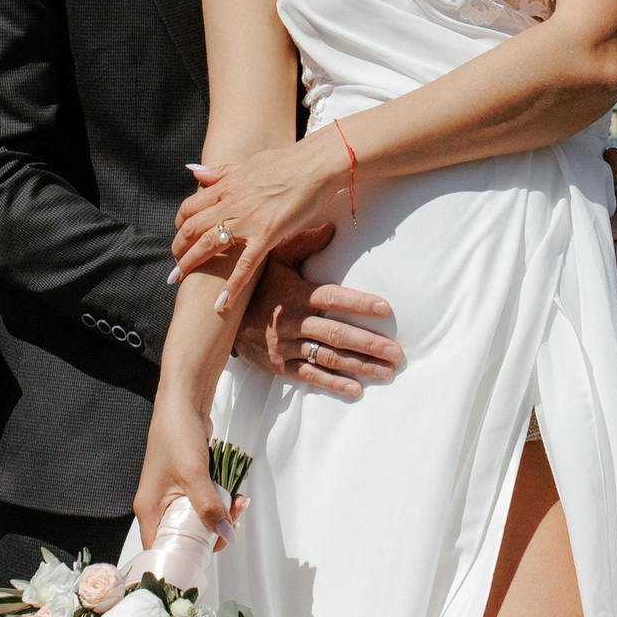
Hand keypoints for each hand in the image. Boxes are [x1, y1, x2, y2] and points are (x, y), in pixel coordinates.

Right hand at [132, 400, 244, 553]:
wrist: (184, 400)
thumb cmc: (177, 434)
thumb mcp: (193, 475)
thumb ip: (209, 507)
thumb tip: (225, 534)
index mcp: (150, 509)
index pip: (162, 547)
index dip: (185, 554)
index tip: (210, 550)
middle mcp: (159, 505)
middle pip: (185, 535)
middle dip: (212, 532)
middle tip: (233, 522)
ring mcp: (174, 493)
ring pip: (199, 518)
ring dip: (221, 515)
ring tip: (238, 504)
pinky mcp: (188, 482)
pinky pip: (205, 502)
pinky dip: (220, 501)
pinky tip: (235, 495)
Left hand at [172, 136, 345, 316]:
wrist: (315, 165)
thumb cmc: (287, 162)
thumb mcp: (247, 163)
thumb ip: (220, 171)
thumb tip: (193, 171)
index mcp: (227, 186)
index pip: (190, 206)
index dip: (179, 224)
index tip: (179, 236)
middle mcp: (232, 202)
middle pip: (192, 227)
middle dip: (179, 247)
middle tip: (175, 264)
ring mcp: (248, 220)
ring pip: (209, 243)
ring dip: (190, 263)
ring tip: (178, 280)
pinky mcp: (267, 234)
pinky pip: (245, 264)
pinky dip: (232, 285)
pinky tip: (220, 303)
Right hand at [232, 224, 404, 396]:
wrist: (220, 318)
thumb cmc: (258, 285)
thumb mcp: (275, 259)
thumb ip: (303, 243)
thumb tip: (332, 226)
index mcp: (295, 294)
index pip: (332, 298)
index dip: (358, 303)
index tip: (385, 309)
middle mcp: (292, 322)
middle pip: (336, 335)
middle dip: (368, 344)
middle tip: (396, 352)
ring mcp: (286, 347)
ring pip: (329, 358)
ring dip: (360, 366)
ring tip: (388, 371)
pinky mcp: (280, 366)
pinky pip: (310, 376)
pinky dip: (334, 384)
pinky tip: (357, 390)